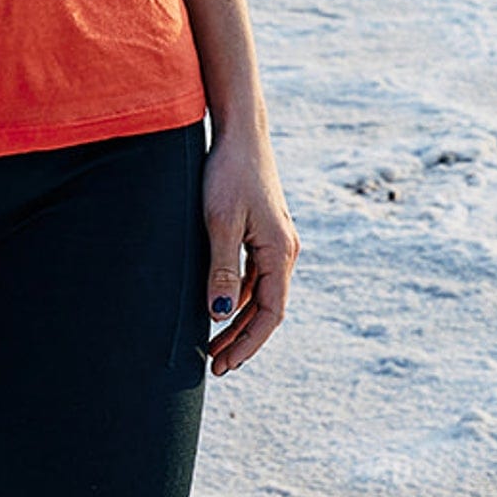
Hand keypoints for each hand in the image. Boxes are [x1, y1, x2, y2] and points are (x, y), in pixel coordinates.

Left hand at [202, 125, 298, 374]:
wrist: (240, 131)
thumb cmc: (228, 172)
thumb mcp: (220, 222)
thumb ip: (221, 269)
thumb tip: (218, 314)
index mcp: (280, 252)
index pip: (270, 313)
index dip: (248, 343)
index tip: (224, 365)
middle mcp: (285, 250)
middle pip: (266, 308)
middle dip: (241, 338)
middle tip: (214, 364)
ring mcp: (276, 240)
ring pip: (259, 292)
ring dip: (236, 318)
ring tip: (211, 341)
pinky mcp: (263, 230)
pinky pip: (253, 273)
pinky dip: (236, 293)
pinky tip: (216, 302)